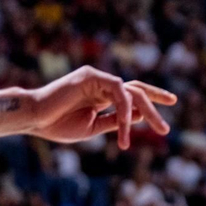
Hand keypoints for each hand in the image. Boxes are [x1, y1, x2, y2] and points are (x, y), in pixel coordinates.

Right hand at [27, 67, 175, 148]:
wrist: (34, 118)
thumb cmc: (57, 125)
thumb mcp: (93, 127)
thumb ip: (115, 120)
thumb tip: (139, 116)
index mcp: (102, 95)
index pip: (133, 94)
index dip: (152, 99)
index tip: (170, 106)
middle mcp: (102, 84)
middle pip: (137, 91)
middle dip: (155, 107)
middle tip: (166, 129)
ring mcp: (97, 78)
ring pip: (132, 91)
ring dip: (147, 111)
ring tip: (157, 129)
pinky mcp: (91, 76)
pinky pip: (118, 91)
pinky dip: (125, 109)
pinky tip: (126, 126)